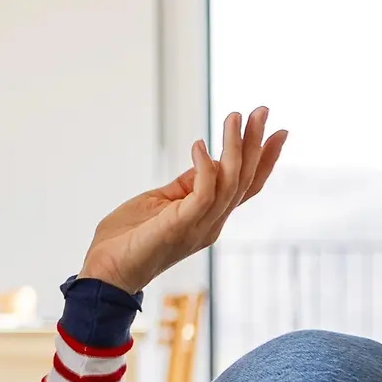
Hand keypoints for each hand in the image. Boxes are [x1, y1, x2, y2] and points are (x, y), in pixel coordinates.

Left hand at [78, 108, 287, 294]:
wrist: (105, 272)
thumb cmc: (127, 239)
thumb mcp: (160, 202)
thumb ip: (186, 186)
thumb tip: (206, 160)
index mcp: (208, 218)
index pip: (245, 187)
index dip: (263, 159)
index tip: (276, 131)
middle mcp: (212, 223)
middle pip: (244, 180)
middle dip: (255, 143)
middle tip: (262, 110)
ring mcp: (199, 226)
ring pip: (230, 182)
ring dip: (234, 146)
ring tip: (235, 117)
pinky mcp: (181, 226)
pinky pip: (204, 192)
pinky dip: (205, 167)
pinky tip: (199, 145)